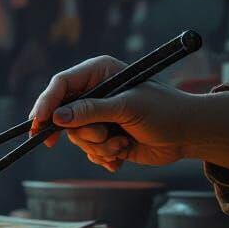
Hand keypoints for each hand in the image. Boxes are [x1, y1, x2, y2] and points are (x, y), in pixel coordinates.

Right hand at [28, 55, 228, 172]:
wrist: (190, 135)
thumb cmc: (166, 111)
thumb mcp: (128, 107)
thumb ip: (92, 111)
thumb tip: (58, 118)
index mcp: (100, 73)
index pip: (61, 85)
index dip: (46, 104)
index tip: (38, 125)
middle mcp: (95, 93)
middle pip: (64, 116)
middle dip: (85, 133)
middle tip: (105, 135)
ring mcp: (98, 116)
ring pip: (77, 137)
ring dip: (100, 146)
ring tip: (123, 143)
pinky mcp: (104, 136)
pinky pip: (88, 150)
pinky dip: (104, 155)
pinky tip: (123, 152)